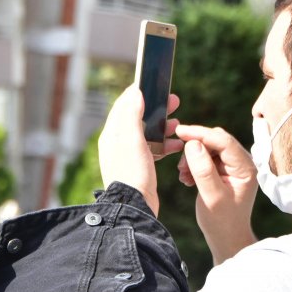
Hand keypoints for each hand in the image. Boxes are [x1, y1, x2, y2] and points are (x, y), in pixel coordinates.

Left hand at [99, 86, 182, 215]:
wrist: (135, 206)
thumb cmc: (132, 173)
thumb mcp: (132, 140)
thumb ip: (132, 115)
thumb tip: (135, 93)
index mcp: (112, 134)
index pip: (124, 105)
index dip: (140, 94)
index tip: (155, 86)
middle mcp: (118, 143)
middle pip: (138, 117)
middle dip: (156, 109)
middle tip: (174, 101)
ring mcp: (129, 156)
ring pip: (148, 133)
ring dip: (163, 126)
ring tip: (178, 124)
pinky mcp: (139, 167)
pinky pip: (154, 149)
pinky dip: (165, 144)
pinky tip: (178, 144)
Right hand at [175, 125, 257, 263]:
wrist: (226, 238)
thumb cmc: (222, 221)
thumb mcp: (211, 197)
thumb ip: (203, 170)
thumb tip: (193, 144)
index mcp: (245, 167)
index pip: (223, 140)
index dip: (200, 133)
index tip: (179, 131)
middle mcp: (242, 162)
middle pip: (215, 141)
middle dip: (195, 148)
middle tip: (180, 166)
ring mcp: (233, 166)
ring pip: (208, 148)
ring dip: (192, 158)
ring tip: (184, 176)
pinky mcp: (224, 170)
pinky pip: (206, 157)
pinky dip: (194, 164)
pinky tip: (187, 179)